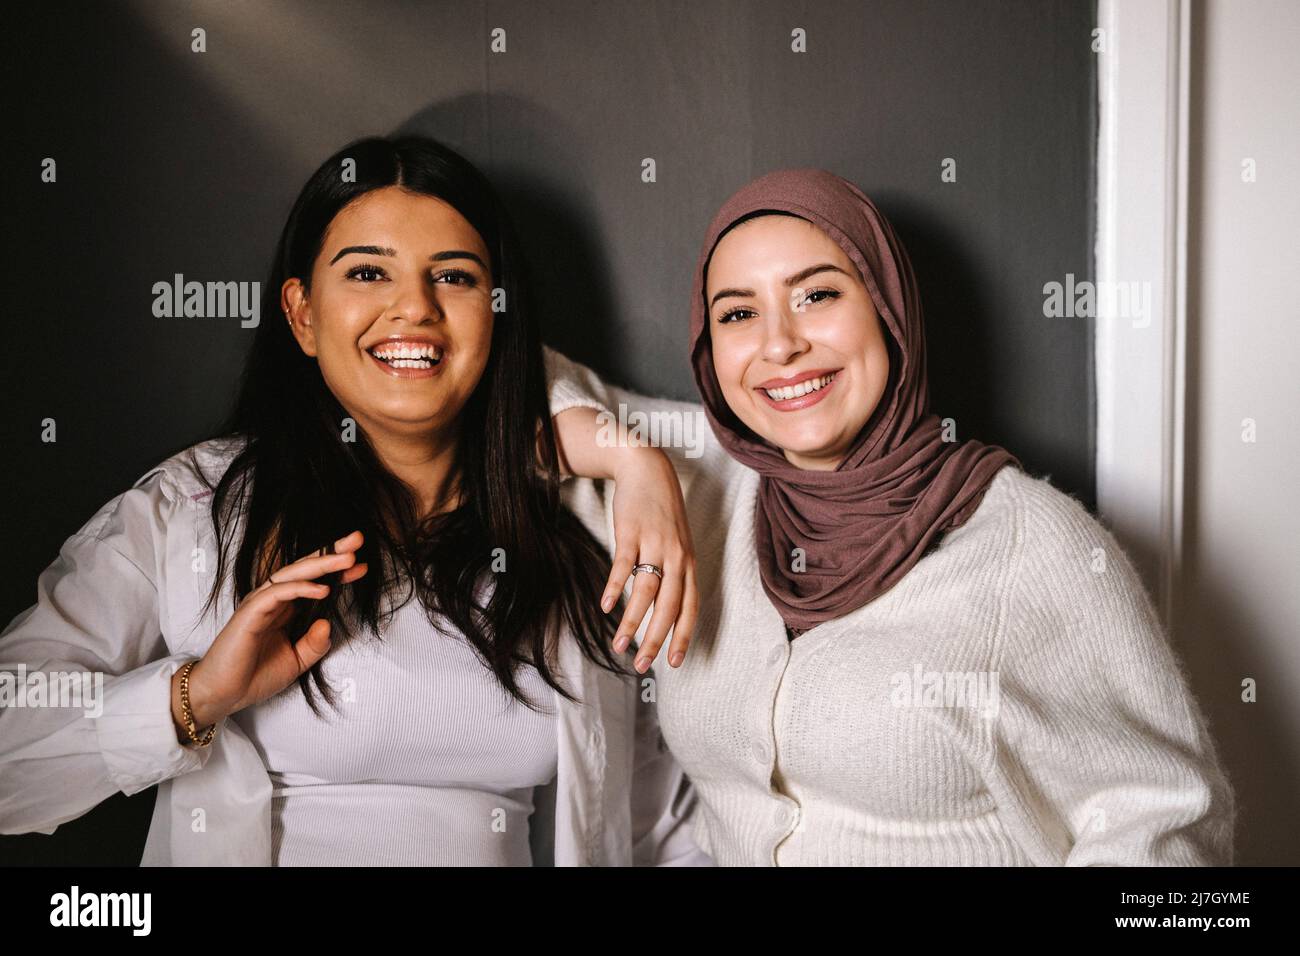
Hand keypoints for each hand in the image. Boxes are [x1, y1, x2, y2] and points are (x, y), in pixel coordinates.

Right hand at [171, 531, 368, 735]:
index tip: (363, 566)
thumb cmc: (254, 676)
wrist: (224, 695)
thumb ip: (314, 644)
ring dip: (321, 565)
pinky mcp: (250, 614)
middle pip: (305, 569)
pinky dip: (300, 588)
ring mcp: (260, 604)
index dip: (337, 571)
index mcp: (284, 608)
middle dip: (332, 553)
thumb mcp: (296, 662)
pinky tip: (322, 588)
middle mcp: (272, 600)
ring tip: (348, 559)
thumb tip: (328, 623)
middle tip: (358, 540)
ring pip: (292, 575)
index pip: (314, 581)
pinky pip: (277, 593)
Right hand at [599, 449, 697, 673]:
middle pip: (669, 606)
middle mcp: (676, 557)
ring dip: (631, 622)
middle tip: (643, 665)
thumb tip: (661, 612)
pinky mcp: (632, 532)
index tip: (673, 663)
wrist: (649, 471)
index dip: (682, 637)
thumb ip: (672, 576)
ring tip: (618, 645)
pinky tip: (604, 607)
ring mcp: (654, 544)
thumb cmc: (663, 514)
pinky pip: (623, 566)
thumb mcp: (676, 545)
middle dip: (656, 640)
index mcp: (689, 564)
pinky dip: (613, 588)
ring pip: (645, 591)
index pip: (689, 608)